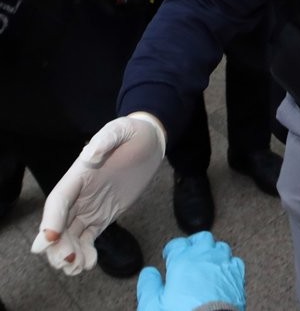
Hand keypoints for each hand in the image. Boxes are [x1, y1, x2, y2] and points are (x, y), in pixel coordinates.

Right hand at [32, 114, 165, 275]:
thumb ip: (105, 140)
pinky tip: (89, 264)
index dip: (51, 220)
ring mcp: (90, 207)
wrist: (150, 141)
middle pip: (59, 224)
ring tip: (77, 267)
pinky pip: (89, 238)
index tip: (50, 239)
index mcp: (78, 175)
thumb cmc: (132, 133)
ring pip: (71, 235)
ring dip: (69, 253)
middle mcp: (79, 194)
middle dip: (57, 245)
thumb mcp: (120, 129)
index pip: (58, 200)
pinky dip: (85, 252)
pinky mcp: (104, 215)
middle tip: (67, 260)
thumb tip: (91, 154)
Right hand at [137, 232, 245, 310]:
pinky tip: (221, 273)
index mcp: (183, 261)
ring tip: (205, 263)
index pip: (177, 244)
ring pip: (221, 247)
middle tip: (188, 254)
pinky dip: (227, 264)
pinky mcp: (238, 277)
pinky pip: (235, 262)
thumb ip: (148, 285)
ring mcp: (224, 265)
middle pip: (202, 239)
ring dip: (212, 252)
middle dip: (194, 244)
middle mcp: (206, 257)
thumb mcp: (152, 304)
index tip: (169, 256)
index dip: (172, 249)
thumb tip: (149, 272)